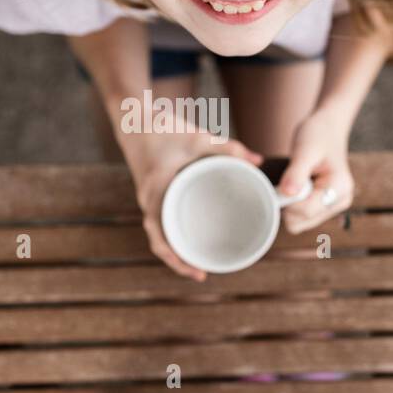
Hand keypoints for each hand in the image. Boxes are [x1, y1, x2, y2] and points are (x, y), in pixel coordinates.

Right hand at [123, 129, 263, 280]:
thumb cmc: (165, 128)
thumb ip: (229, 149)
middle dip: (177, 261)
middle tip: (202, 274)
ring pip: (158, 235)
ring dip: (175, 252)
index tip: (196, 271)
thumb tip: (258, 163)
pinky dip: (172, 236)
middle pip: (158, 242)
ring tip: (198, 264)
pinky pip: (160, 223)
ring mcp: (149, 200)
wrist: (135, 119)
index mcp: (157, 191)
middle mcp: (149, 200)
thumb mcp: (198, 137)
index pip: (160, 236)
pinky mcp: (153, 195)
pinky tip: (188, 240)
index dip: (175, 258)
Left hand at [276, 106, 354, 233]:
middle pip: (301, 221)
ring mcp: (333, 206)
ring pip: (299, 223)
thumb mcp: (305, 150)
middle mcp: (340, 201)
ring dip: (290, 204)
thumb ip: (296, 173)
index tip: (280, 183)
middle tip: (289, 179)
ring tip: (295, 181)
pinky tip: (297, 187)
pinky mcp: (325, 206)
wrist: (328, 128)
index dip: (287, 200)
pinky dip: (293, 205)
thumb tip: (287, 193)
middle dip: (289, 203)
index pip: (306, 210)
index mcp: (340, 188)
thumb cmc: (318, 135)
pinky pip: (300, 217)